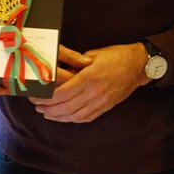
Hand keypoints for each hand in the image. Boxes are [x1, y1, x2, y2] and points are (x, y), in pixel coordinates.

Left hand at [29, 42, 147, 122]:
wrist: (137, 66)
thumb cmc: (115, 56)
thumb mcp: (92, 55)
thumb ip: (74, 64)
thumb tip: (57, 71)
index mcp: (90, 77)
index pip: (63, 93)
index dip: (47, 97)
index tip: (37, 96)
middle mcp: (95, 93)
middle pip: (66, 106)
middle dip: (48, 108)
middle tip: (37, 105)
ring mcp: (101, 102)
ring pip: (74, 115)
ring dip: (57, 116)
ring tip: (45, 113)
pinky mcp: (105, 108)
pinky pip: (85, 118)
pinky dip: (71, 119)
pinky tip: (62, 117)